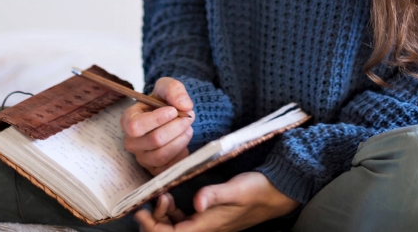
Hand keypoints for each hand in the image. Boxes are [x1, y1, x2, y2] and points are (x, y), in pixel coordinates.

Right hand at [122, 77, 194, 174]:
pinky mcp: (155, 170)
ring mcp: (142, 158)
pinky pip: (169, 167)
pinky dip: (182, 154)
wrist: (171, 116)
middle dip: (176, 127)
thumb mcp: (167, 87)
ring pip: (162, 155)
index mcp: (128, 121)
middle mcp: (132, 142)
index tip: (174, 111)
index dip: (157, 119)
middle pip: (155, 140)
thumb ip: (174, 90)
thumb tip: (184, 106)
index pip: (136, 126)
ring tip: (188, 129)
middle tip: (189, 117)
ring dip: (181, 140)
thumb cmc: (164, 102)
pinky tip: (184, 141)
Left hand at [134, 172, 298, 231]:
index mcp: (206, 226)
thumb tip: (197, 202)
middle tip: (152, 198)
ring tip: (163, 195)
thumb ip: (214, 195)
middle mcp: (204, 228)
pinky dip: (173, 211)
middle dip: (154, 219)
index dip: (152, 226)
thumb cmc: (257, 191)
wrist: (277, 193)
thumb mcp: (235, 190)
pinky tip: (172, 197)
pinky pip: (184, 219)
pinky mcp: (209, 216)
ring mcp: (206, 223)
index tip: (141, 209)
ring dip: (163, 215)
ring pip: (175, 227)